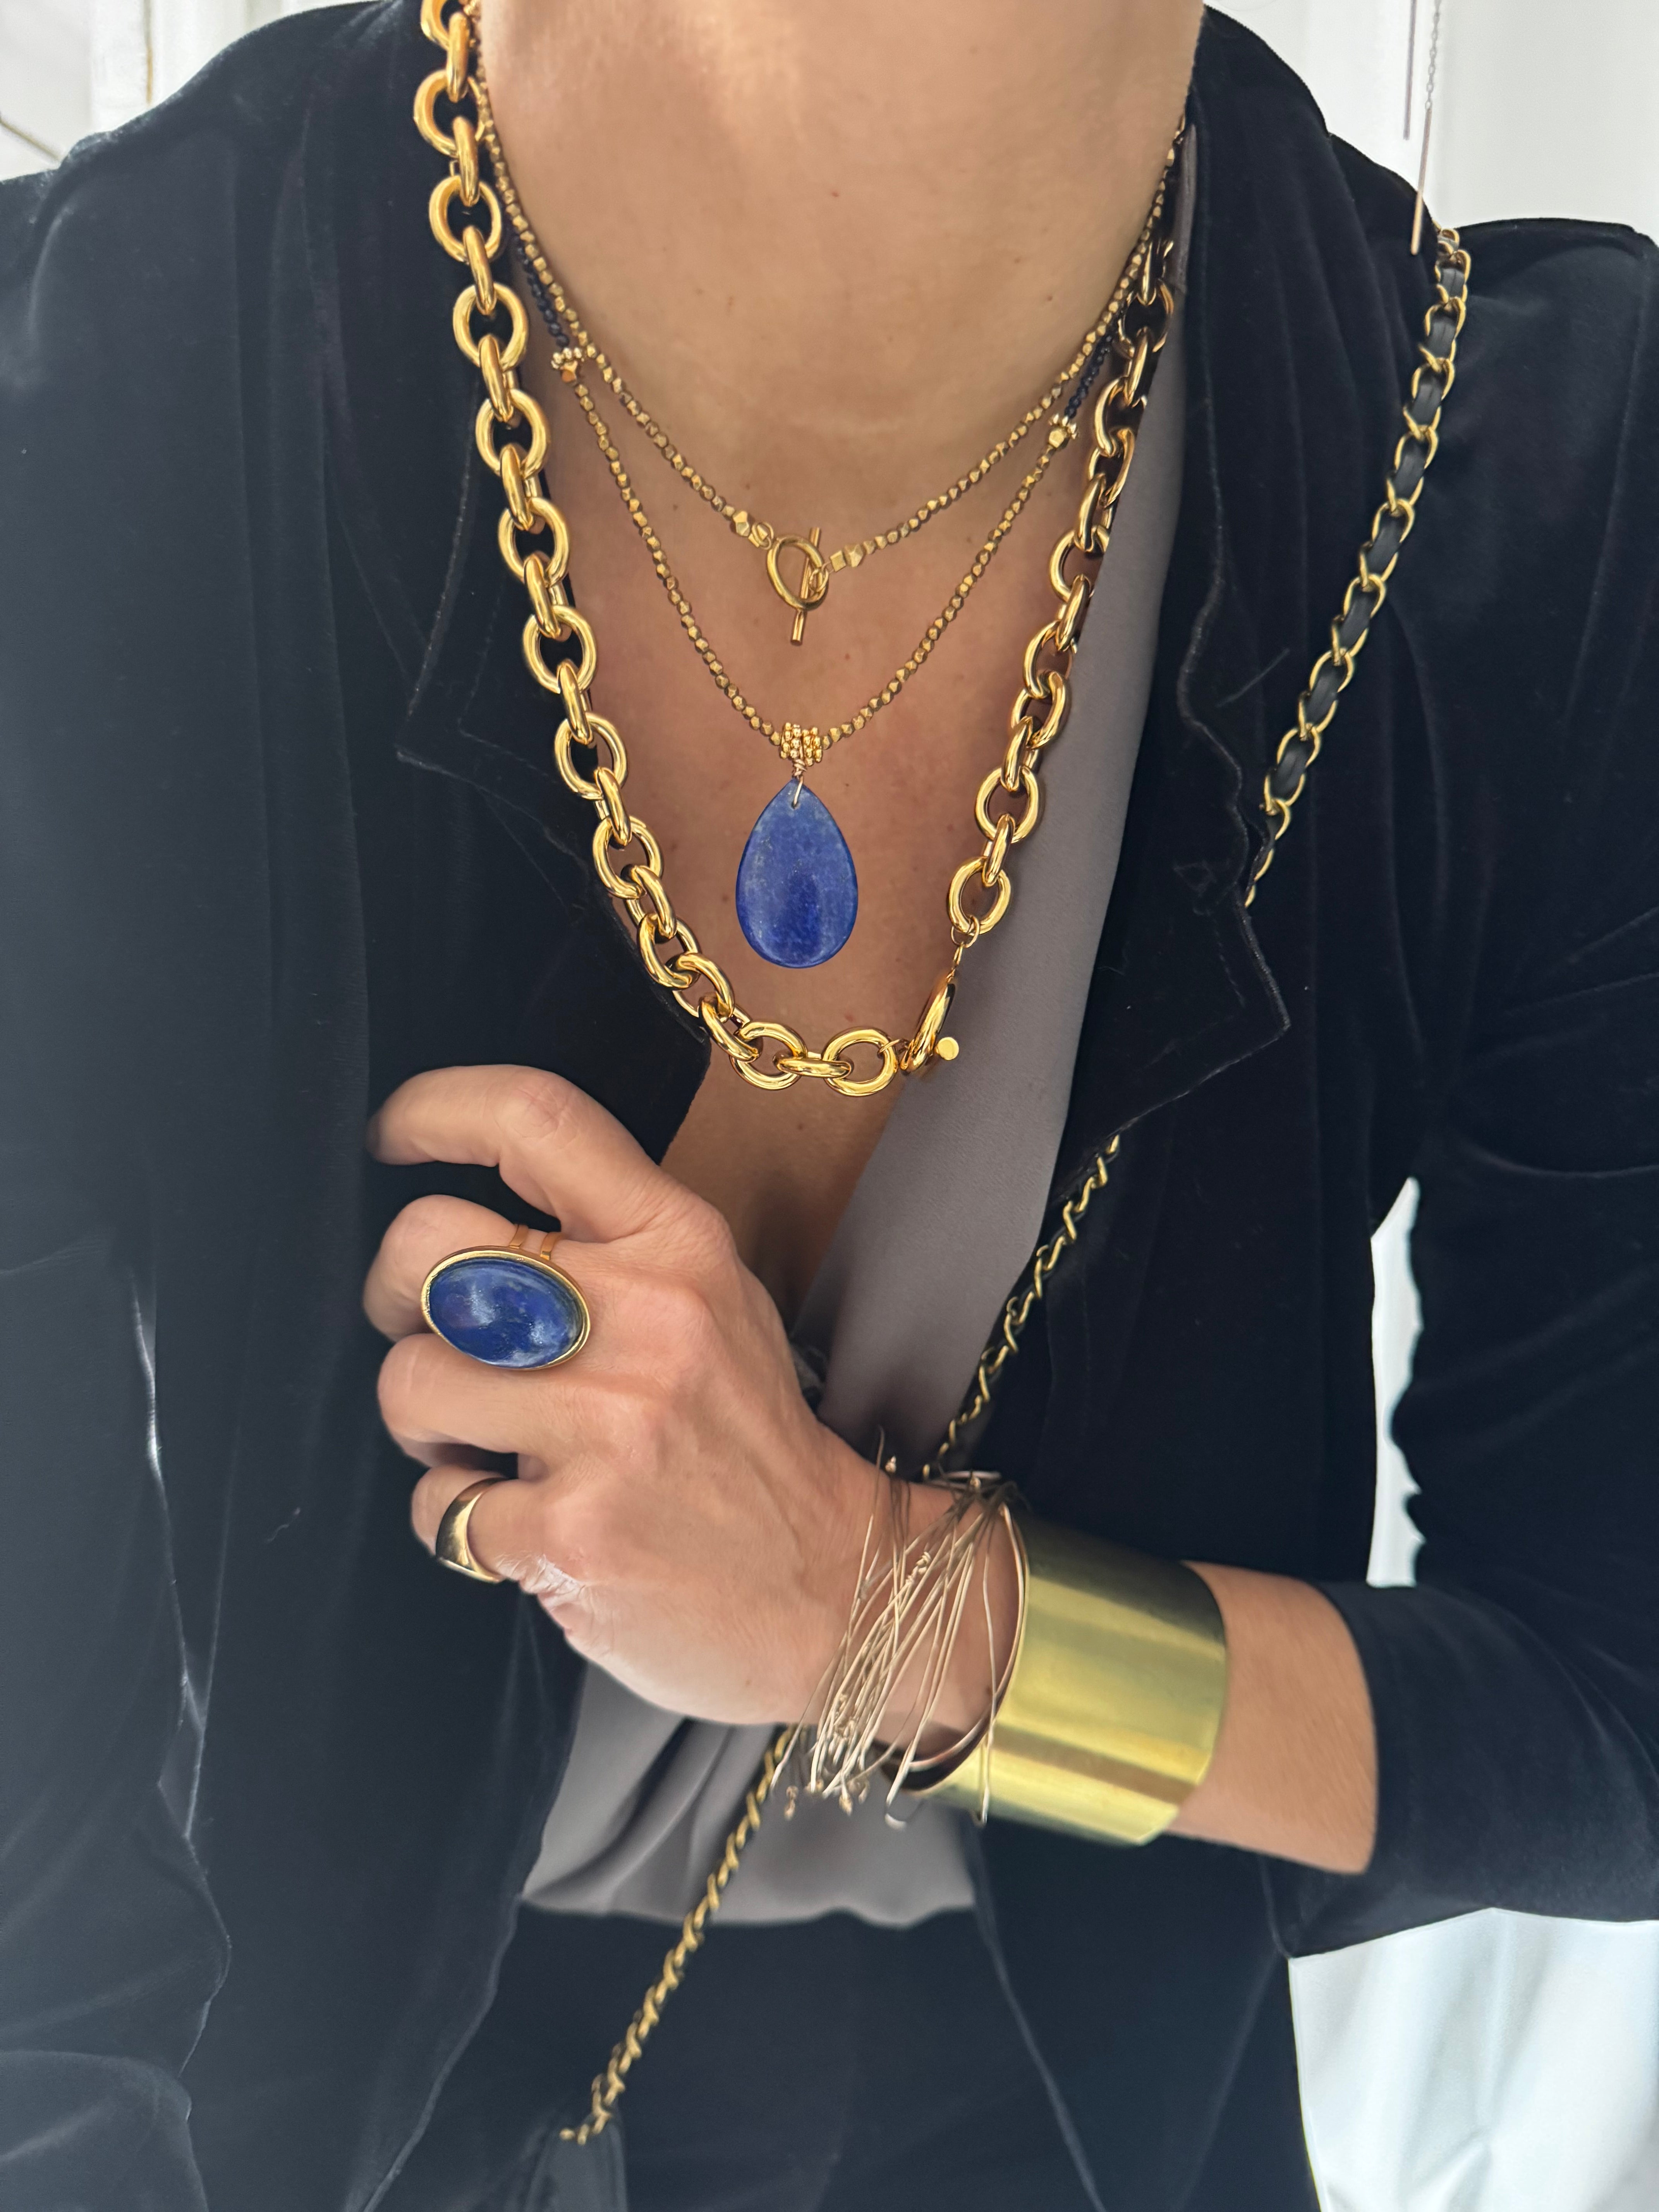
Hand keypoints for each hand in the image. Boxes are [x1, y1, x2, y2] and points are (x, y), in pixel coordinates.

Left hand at [364, 1065, 883, 1724]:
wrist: (838, 1586)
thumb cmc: (750, 1440)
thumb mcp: (714, 1302)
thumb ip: (613, 1245)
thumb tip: (469, 1224)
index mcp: (680, 1246)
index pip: (538, 1121)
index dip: (439, 1109)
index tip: (395, 1136)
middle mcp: (645, 1319)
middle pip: (429, 1244)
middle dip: (393, 1293)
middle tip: (428, 1335)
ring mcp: (608, 1428)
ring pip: (410, 1378)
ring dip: (424, 1423)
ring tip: (480, 1445)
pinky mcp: (571, 1534)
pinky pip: (436, 1507)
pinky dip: (458, 1521)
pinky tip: (519, 1524)